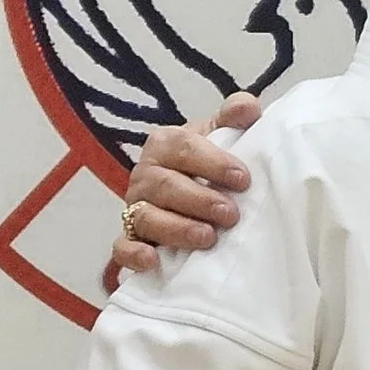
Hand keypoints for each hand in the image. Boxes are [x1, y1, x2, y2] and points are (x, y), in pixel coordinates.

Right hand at [106, 90, 262, 277]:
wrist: (192, 191)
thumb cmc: (206, 163)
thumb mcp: (221, 136)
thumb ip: (234, 118)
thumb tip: (247, 108)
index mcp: (164, 144)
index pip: (182, 147)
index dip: (212, 163)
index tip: (243, 179)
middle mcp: (145, 175)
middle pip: (164, 185)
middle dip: (198, 200)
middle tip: (230, 214)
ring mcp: (135, 208)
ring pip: (146, 217)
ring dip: (176, 228)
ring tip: (207, 238)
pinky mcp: (130, 239)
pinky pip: (122, 247)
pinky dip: (134, 254)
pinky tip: (154, 261)